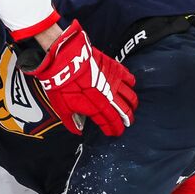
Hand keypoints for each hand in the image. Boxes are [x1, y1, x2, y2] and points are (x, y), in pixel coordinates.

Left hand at [24, 21, 136, 136]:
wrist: (64, 60)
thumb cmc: (61, 84)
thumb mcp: (61, 107)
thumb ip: (71, 122)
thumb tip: (78, 130)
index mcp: (96, 109)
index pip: (111, 123)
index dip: (115, 130)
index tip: (115, 133)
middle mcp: (109, 98)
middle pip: (124, 112)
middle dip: (127, 120)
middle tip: (128, 123)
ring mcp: (113, 82)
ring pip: (130, 97)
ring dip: (132, 105)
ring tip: (131, 107)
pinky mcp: (115, 68)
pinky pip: (129, 78)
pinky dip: (131, 84)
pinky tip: (130, 86)